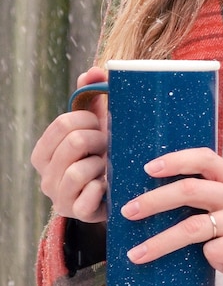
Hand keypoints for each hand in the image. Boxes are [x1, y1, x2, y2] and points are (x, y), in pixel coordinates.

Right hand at [30, 66, 108, 222]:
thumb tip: (94, 71)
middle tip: (108, 146)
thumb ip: (90, 96)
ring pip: (78, 170)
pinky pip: (87, 196)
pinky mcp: (76, 214)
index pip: (63, 123)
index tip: (100, 126)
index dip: (89, 120)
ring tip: (107, 166)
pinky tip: (107, 185)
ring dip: (101, 164)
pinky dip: (102, 187)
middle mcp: (46, 176)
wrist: (116, 194)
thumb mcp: (95, 125)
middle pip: (74, 142)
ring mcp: (59, 197)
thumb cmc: (102, 155)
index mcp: (44, 152)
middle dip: (99, 140)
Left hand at [121, 148, 222, 285]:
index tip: (147, 169)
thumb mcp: (222, 216)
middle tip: (128, 212)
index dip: (176, 160)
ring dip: (160, 242)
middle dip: (155, 200)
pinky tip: (208, 265)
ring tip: (136, 254)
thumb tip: (145, 205)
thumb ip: (199, 205)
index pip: (205, 158)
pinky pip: (214, 250)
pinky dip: (204, 259)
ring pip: (194, 226)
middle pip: (191, 189)